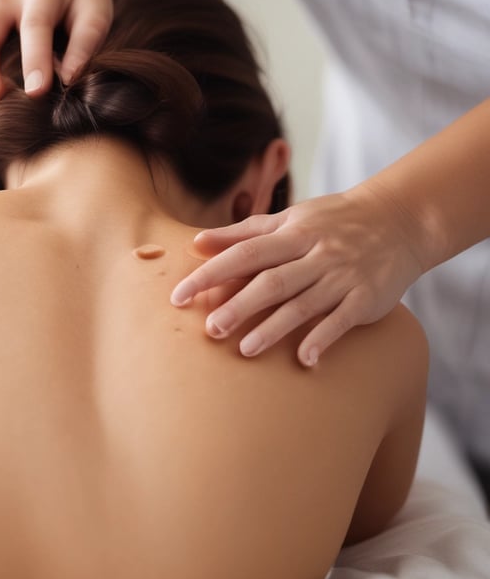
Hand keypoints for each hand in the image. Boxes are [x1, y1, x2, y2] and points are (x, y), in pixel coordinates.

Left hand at [170, 184, 428, 365]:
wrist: (399, 220)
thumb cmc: (332, 222)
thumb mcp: (290, 218)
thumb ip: (243, 233)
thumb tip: (197, 243)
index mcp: (292, 233)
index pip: (243, 254)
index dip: (210, 273)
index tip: (180, 295)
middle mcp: (315, 254)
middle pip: (271, 282)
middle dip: (239, 306)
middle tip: (210, 330)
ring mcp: (341, 277)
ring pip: (303, 304)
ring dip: (274, 328)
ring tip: (246, 350)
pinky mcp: (365, 298)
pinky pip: (341, 320)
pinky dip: (323, 338)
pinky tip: (305, 360)